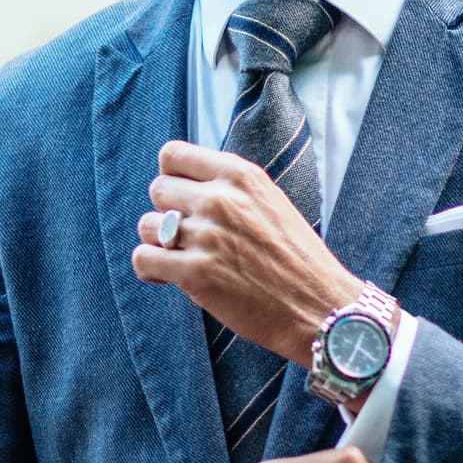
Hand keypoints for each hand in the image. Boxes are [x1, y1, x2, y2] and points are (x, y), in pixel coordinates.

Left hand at [133, 141, 362, 365]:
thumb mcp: (270, 201)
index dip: (172, 177)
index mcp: (240, 175)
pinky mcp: (195, 272)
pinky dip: (149, 268)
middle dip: (166, 212)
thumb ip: (230, 188)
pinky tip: (165, 276)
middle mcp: (220, 199)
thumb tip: (184, 184)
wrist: (319, 308)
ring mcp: (206, 235)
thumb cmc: (296, 259)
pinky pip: (143, 258)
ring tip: (182, 257)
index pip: (173, 154)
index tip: (181, 198)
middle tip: (188, 235)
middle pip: (157, 189)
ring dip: (158, 243)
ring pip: (147, 225)